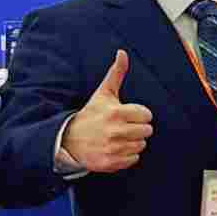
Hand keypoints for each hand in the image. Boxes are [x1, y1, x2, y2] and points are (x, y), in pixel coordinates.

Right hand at [59, 49, 154, 173]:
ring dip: (133, 142)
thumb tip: (123, 52)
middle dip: (137, 128)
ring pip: (141, 145)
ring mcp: (113, 149)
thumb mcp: (103, 93)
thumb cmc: (91, 114)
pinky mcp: (111, 163)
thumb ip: (116, 73)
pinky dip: (127, 155)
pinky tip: (116, 148)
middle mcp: (116, 131)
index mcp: (117, 113)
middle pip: (147, 131)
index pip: (147, 115)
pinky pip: (134, 159)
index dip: (139, 114)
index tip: (126, 115)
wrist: (69, 139)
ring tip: (118, 137)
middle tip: (122, 126)